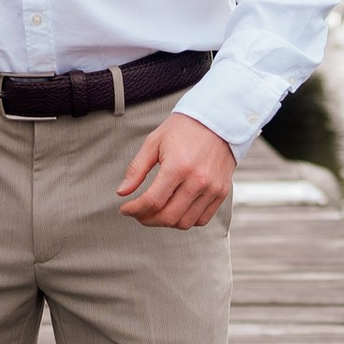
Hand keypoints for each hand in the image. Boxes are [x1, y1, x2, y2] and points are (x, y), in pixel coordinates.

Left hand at [117, 111, 235, 231]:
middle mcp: (197, 180)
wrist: (217, 120)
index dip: (134, 210)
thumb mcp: (154, 142)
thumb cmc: (183, 129)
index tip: (125, 209)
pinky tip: (176, 209)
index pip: (152, 201)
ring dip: (166, 222)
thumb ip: (136, 169)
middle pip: (168, 217)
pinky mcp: (221, 192)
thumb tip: (122, 192)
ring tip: (156, 211)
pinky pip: (202, 219)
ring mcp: (212, 188)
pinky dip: (186, 220)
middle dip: (147, 219)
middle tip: (139, 213)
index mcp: (178, 166)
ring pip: (184, 223)